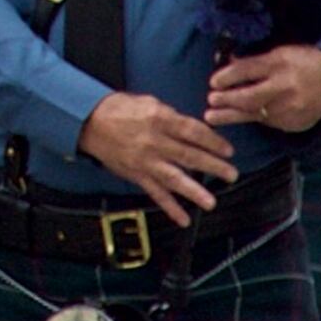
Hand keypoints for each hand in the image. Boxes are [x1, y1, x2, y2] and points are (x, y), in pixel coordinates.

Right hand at [81, 86, 239, 219]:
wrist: (88, 121)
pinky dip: (169, 207)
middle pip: (189, 155)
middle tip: (231, 174)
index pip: (193, 131)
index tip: (227, 150)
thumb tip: (193, 130)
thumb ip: (171, 117)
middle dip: (213, 166)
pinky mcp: (136, 175)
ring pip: (174, 179)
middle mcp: (154, 141)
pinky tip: (183, 218)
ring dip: (194, 191)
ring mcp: (145, 161)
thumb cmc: (118, 108)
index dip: (213, 141)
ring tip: (211, 202)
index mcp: (159, 119)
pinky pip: (155, 193)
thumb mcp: (148, 102)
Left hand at [207, 40, 320, 136]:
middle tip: (210, 101)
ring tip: (212, 118)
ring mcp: (290, 108)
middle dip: (227, 100)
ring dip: (233, 115)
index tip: (212, 82)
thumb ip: (255, 61)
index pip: (248, 71)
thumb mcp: (280, 53)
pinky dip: (255, 118)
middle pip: (250, 97)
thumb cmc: (303, 62)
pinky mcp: (294, 123)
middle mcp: (285, 87)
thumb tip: (230, 64)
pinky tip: (242, 117)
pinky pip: (270, 123)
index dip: (228, 77)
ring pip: (256, 114)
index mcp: (279, 65)